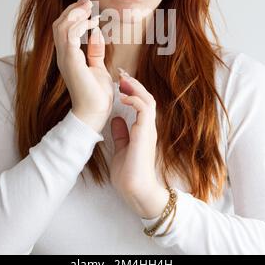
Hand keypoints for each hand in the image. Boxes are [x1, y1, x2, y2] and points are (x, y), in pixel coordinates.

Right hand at [52, 0, 113, 133]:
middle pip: (59, 25)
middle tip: (87, 1)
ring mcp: (65, 59)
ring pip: (61, 27)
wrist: (95, 113)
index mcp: (68, 56)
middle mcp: (63, 56)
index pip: (64, 29)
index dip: (73, 15)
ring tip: (89, 8)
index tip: (87, 5)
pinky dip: (79, 26)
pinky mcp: (71, 62)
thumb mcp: (98, 67)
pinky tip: (92, 23)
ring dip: (75, 14)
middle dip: (73, 10)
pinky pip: (70, 37)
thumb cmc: (96, 95)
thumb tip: (96, 33)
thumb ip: (95, 51)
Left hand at [109, 70, 158, 204]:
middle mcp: (148, 127)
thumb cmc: (129, 174)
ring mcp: (148, 130)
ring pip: (148, 100)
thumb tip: (116, 119)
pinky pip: (144, 110)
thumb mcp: (121, 149)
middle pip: (146, 98)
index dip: (132, 91)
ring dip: (135, 88)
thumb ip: (121, 134)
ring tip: (123, 80)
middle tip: (121, 73)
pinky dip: (135, 101)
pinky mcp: (146, 133)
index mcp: (142, 130)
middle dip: (134, 84)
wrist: (135, 191)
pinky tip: (123, 98)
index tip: (120, 81)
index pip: (141, 104)